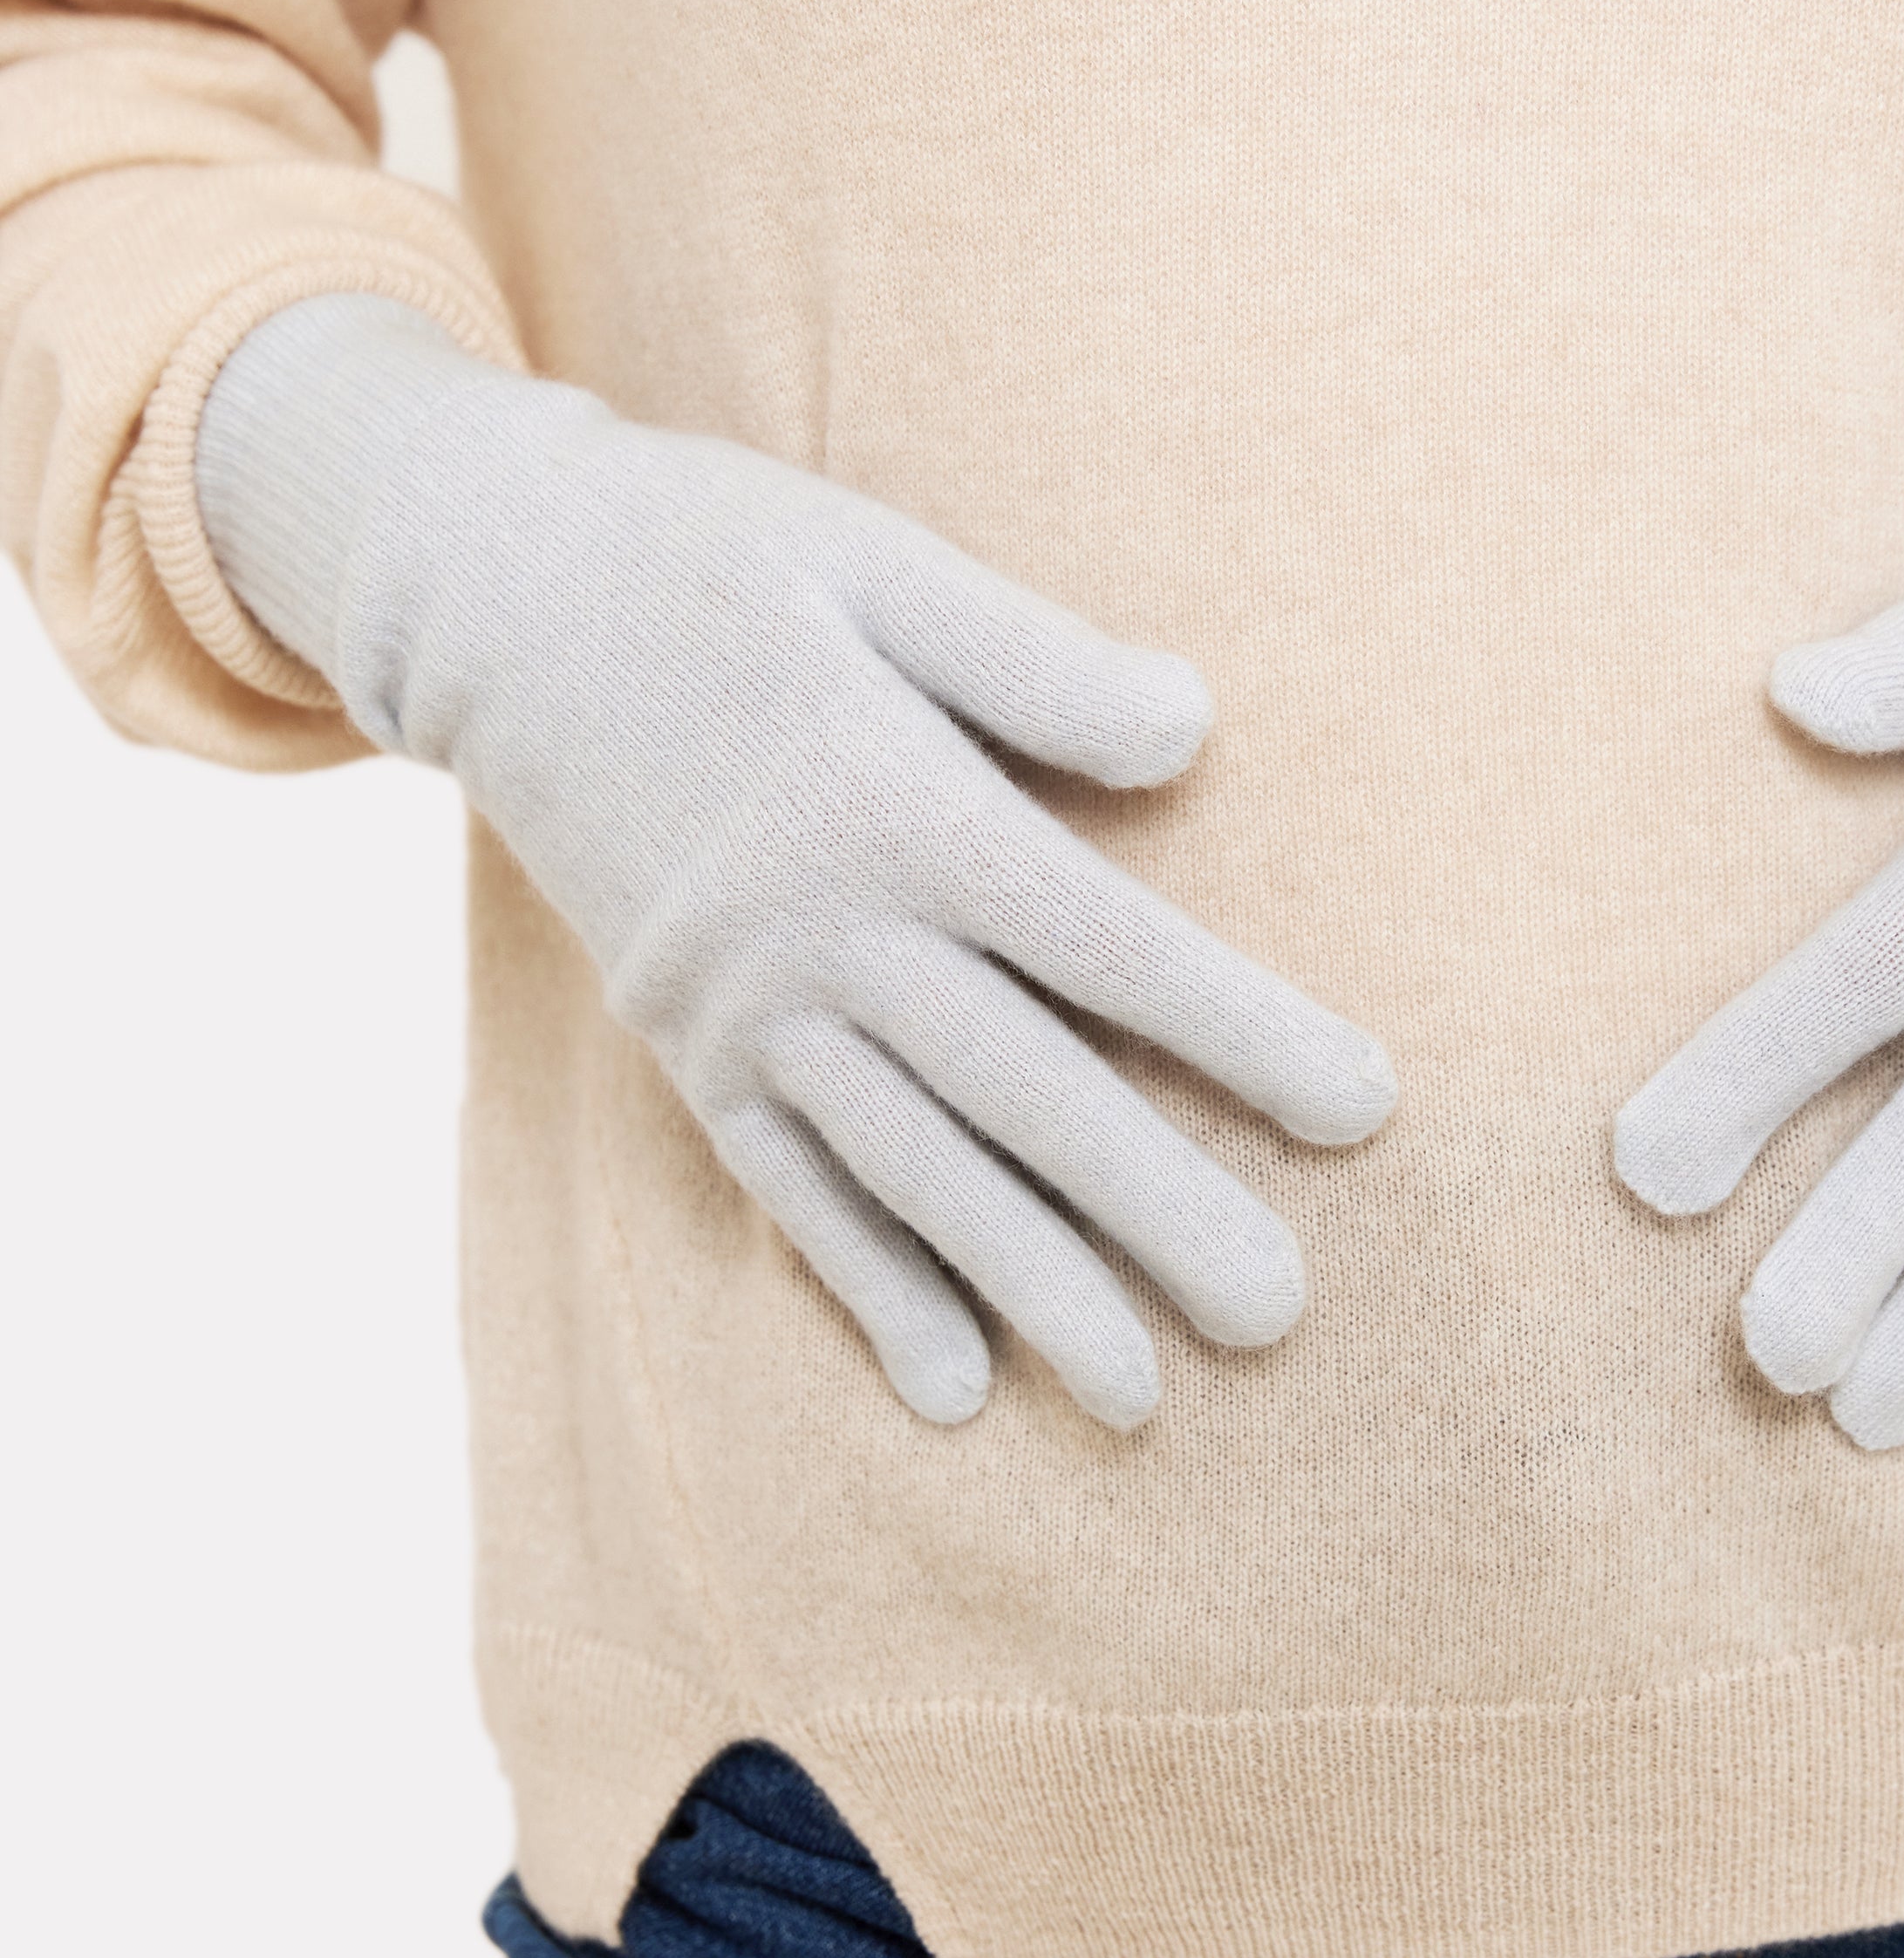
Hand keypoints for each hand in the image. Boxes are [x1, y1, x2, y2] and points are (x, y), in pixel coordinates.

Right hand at [196, 297, 1394, 1431]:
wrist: (485, 596)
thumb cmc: (710, 559)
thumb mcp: (875, 560)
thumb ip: (1032, 659)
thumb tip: (1195, 728)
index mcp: (896, 805)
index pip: (1104, 945)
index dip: (1237, 1033)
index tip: (1364, 1111)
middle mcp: (826, 932)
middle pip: (1020, 1091)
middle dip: (1151, 1210)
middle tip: (1275, 1316)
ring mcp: (748, 1008)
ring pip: (912, 1171)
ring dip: (1027, 1285)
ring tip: (1137, 1399)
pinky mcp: (691, 1048)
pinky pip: (792, 1189)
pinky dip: (871, 1290)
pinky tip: (955, 1385)